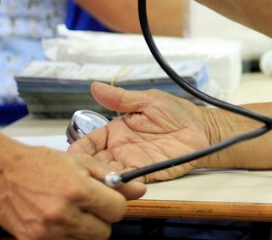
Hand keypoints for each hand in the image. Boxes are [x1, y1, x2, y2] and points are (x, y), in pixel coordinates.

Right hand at [0, 143, 145, 239]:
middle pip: (104, 233)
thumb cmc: (39, 163)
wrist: (0, 171)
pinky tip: (57, 221)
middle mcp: (63, 214)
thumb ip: (111, 178)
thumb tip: (139, 190)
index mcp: (77, 190)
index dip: (116, 204)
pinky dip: (65, 236)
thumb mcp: (80, 162)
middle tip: (90, 207)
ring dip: (83, 229)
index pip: (117, 211)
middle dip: (102, 220)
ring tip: (70, 211)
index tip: (108, 200)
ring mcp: (46, 232)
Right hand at [69, 83, 211, 182]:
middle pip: (95, 163)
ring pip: (108, 175)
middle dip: (84, 169)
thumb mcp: (148, 101)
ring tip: (92, 181)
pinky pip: (129, 182)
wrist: (202, 129)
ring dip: (100, 179)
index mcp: (117, 131)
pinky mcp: (147, 174)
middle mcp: (121, 149)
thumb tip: (96, 87)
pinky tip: (114, 184)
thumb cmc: (177, 113)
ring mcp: (133, 162)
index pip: (90, 142)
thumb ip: (121, 99)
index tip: (69, 156)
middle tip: (76, 174)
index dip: (79, 149)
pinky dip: (120, 185)